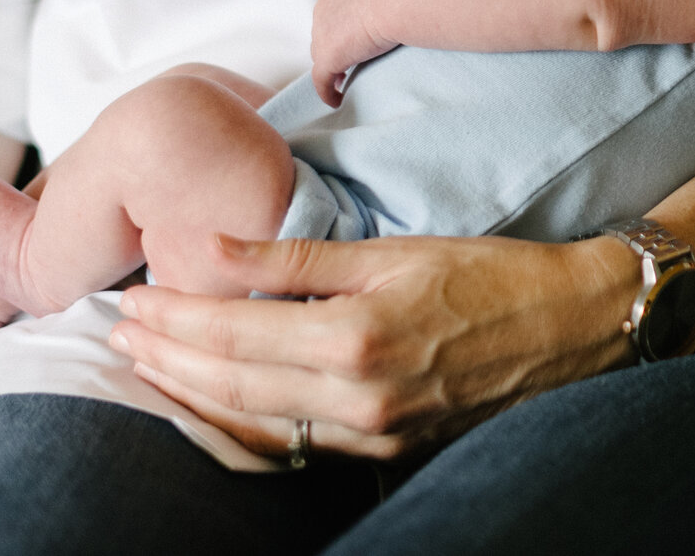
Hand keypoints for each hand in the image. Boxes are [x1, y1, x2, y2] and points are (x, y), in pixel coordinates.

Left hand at [107, 232, 639, 461]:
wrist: (577, 329)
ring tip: (147, 368)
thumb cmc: (494, 275)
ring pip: (252, 424)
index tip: (129, 299)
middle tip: (117, 333)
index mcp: (354, 339)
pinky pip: (292, 444)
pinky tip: (216, 402)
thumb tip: (206, 244)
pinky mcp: (386, 451)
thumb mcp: (395, 250)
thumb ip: (295, 256)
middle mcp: (355, 399)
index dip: (172, 318)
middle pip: (229, 385)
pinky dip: (241, 424)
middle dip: (165, 359)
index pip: (232, 331)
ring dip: (191, 396)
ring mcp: (370, 434)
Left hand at [310, 0, 401, 106]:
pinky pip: (321, 80)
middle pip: (323, 34)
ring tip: (343, 81)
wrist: (395, 0)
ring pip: (321, 56)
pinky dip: (326, 92)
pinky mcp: (328, 57)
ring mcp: (322, 33)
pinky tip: (336, 101)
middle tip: (347, 62)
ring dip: (331, 68)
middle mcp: (323, 8)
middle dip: (333, 47)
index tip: (352, 39)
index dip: (339, 28)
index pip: (332, 12)